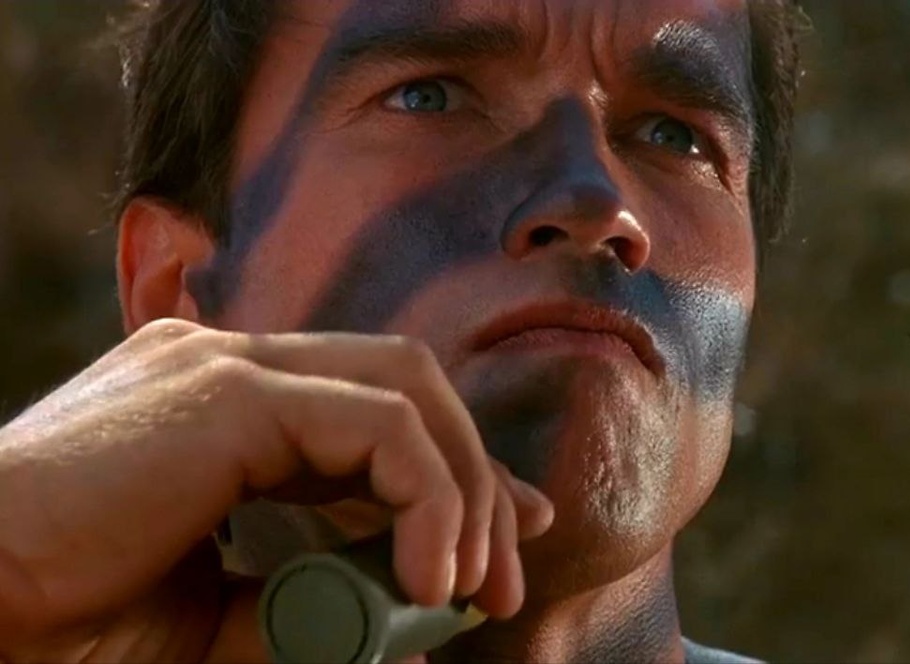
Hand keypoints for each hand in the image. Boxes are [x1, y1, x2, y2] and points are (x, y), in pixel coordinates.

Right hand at [0, 319, 552, 661]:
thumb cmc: (63, 623)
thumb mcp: (215, 621)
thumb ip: (309, 607)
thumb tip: (411, 623)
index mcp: (221, 411)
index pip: (374, 413)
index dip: (451, 471)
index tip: (501, 537)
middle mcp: (229, 369)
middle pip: (406, 386)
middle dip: (474, 480)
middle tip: (501, 579)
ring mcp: (226, 367)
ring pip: (406, 388)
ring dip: (461, 486)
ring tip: (466, 586)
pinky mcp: (227, 392)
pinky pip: (381, 425)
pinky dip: (426, 495)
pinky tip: (425, 576)